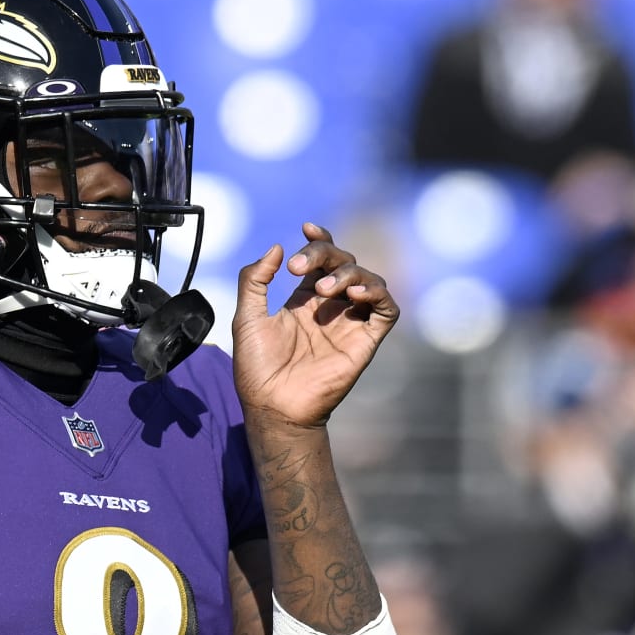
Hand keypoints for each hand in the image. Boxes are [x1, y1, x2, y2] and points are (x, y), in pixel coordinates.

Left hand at [231, 222, 397, 429]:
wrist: (272, 406)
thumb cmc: (256, 368)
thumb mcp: (247, 317)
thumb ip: (255, 280)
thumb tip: (276, 247)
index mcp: (304, 300)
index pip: (321, 260)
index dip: (320, 240)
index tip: (307, 228)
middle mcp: (331, 308)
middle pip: (344, 263)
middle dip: (325, 254)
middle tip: (298, 267)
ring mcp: (350, 323)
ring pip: (369, 280)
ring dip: (349, 273)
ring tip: (324, 289)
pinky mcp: (365, 341)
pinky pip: (387, 310)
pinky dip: (378, 294)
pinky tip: (356, 293)